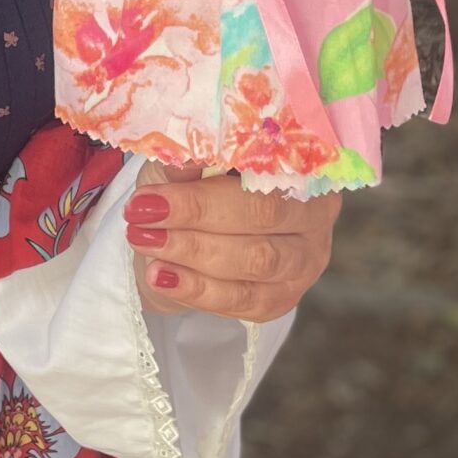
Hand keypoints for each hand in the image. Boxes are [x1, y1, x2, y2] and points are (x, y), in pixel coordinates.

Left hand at [125, 164, 336, 322]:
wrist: (190, 233)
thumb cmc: (195, 183)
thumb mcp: (187, 162)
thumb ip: (191, 159)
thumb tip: (182, 159)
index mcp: (303, 165)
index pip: (263, 170)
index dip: (214, 178)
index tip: (155, 191)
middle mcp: (315, 214)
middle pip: (263, 214)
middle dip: (197, 215)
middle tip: (142, 216)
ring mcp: (305, 262)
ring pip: (255, 260)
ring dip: (193, 252)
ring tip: (144, 242)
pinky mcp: (283, 298)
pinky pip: (243, 299)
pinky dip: (198, 289)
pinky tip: (161, 277)